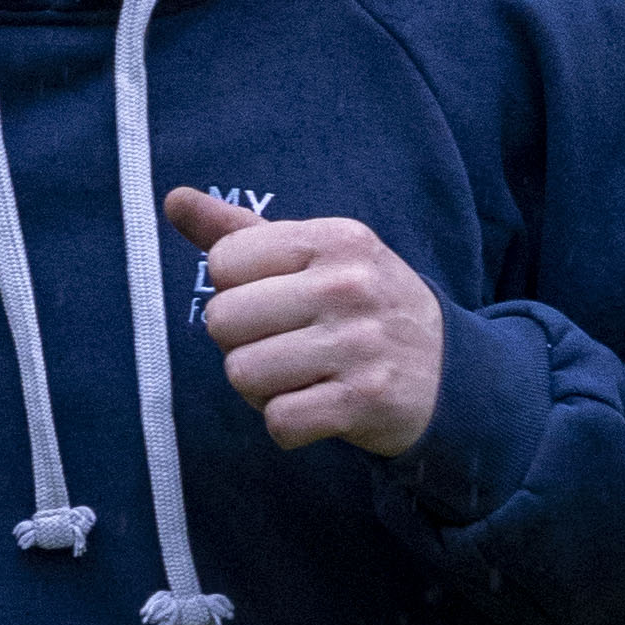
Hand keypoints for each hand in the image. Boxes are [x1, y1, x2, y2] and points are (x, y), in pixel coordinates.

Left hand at [163, 183, 444, 460]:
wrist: (451, 374)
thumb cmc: (362, 309)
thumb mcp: (317, 257)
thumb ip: (241, 231)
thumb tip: (173, 199)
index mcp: (334, 239)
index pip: (224, 262)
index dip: (236, 292)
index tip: (275, 303)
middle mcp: (348, 285)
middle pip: (223, 322)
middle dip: (242, 344)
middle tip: (285, 347)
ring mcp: (359, 344)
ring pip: (243, 375)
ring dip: (262, 389)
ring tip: (300, 379)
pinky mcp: (365, 401)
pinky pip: (279, 421)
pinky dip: (288, 425)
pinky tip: (317, 409)